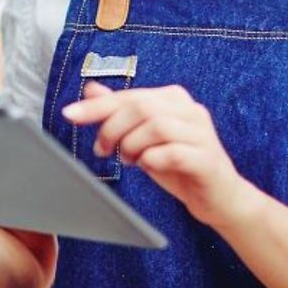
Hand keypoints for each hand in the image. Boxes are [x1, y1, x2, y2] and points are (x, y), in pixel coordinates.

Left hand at [62, 82, 260, 229]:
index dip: (96, 106)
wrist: (218, 197)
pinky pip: (173, 152)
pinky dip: (152, 160)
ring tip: (128, 159)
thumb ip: (120, 112)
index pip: (129, 96)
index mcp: (173, 98)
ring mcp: (202, 133)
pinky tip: (148, 165)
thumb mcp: (143, 137)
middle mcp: (190, 110)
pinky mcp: (207, 159)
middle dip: (112, 128)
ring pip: (156, 126)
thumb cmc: (178, 164)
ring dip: (132, 145)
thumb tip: (91, 89)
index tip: (69, 115)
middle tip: (102, 149)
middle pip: (141, 107)